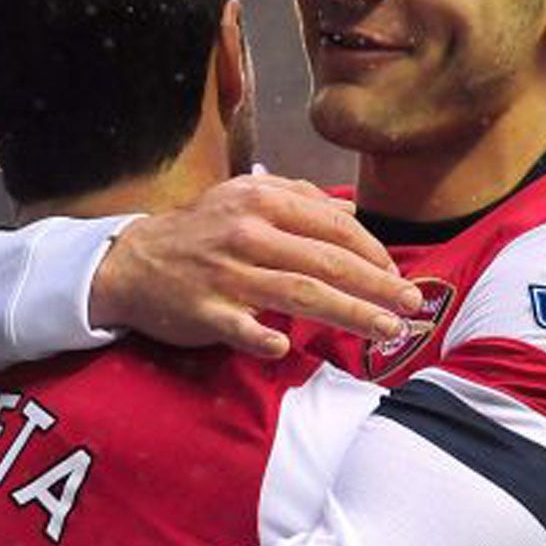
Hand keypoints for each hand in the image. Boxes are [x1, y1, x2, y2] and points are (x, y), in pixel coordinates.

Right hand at [89, 174, 422, 356]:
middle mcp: (249, 234)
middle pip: (329, 263)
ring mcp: (227, 275)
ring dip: (351, 314)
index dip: (375, 253)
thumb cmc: (200, 231)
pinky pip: (245, 328)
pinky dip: (267, 338)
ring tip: (388, 330)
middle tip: (413, 306)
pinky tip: (289, 347)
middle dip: (379, 286)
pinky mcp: (207, 312)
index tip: (399, 277)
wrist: (132, 262)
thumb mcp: (245, 198)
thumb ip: (300, 199)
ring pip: (302, 294)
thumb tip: (353, 211)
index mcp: (263, 202)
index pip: (335, 228)